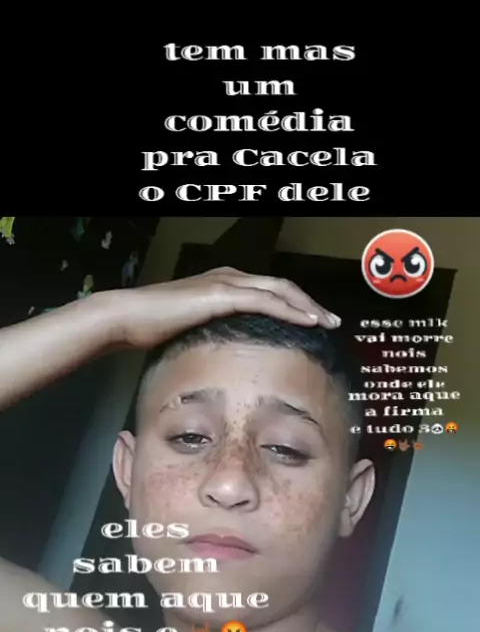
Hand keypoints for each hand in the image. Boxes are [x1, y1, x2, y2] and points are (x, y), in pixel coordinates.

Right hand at [118, 268, 340, 349]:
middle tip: (332, 321)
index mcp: (224, 284)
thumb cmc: (152, 327)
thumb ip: (212, 333)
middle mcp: (229, 277)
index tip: (314, 321)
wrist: (127, 317)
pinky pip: (265, 301)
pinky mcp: (220, 294)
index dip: (295, 304)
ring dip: (308, 306)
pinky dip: (290, 310)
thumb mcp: (191, 330)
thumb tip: (227, 354)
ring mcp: (225, 283)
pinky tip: (307, 322)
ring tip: (327, 322)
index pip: (269, 291)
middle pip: (282, 287)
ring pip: (280, 290)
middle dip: (310, 303)